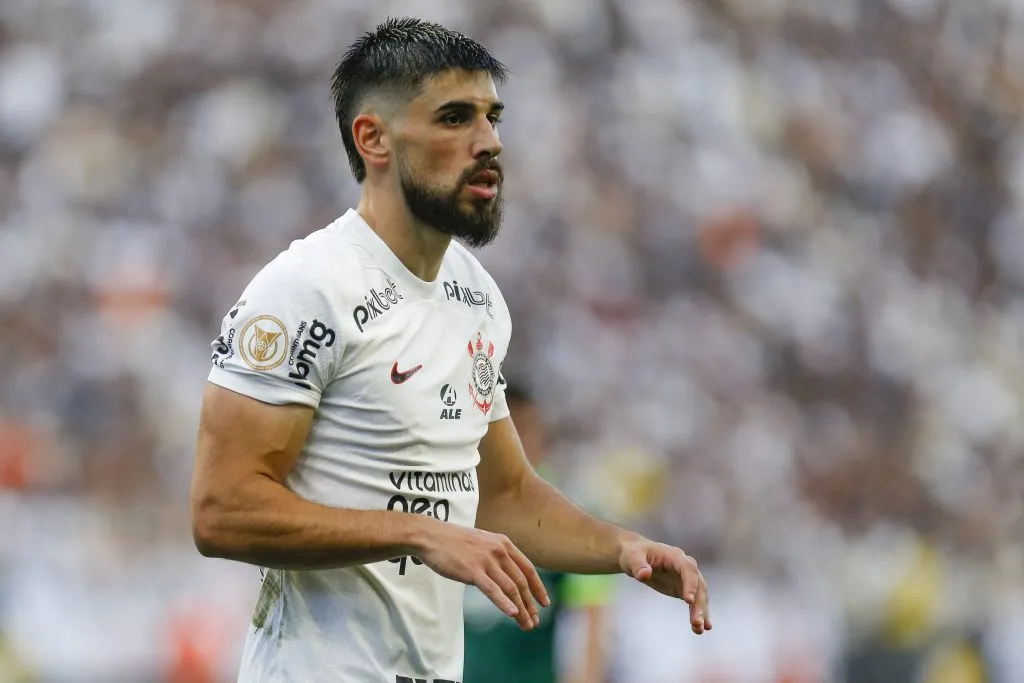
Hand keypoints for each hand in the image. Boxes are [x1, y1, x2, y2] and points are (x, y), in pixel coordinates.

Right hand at [414, 520, 549, 630]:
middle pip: (522, 582)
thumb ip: (497, 555)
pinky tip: (513, 614)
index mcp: (504, 543)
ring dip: (521, 609)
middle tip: (535, 620)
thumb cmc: (454, 541)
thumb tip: (507, 575)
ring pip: (511, 588)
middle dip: (531, 604)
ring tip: (526, 624)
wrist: (431, 536)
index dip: (538, 587)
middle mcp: (499, 551)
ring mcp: (486, 561)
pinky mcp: (473, 571)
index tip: (545, 602)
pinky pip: (493, 590)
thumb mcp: (482, 542)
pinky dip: (505, 603)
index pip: (528, 568)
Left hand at [619, 537, 710, 634]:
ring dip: (701, 612)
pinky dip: (697, 614)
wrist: (636, 557)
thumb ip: (638, 565)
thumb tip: (644, 574)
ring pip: (699, 595)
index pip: (688, 569)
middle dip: (698, 604)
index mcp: (675, 556)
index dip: (690, 584)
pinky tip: (699, 629)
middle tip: (696, 622)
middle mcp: (685, 566)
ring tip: (700, 629)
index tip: (689, 600)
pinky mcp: (684, 589)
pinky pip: (694, 602)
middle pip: (698, 585)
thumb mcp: (632, 557)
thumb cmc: (634, 554)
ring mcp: (686, 578)